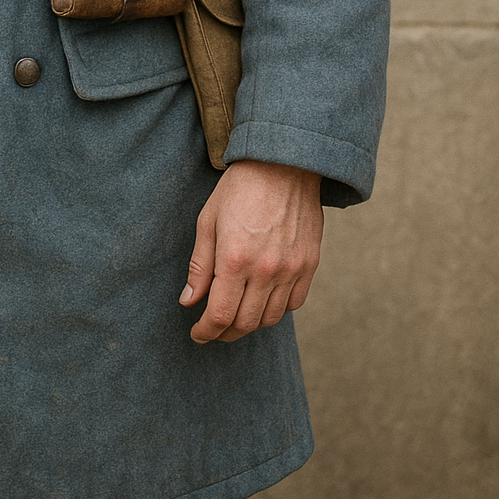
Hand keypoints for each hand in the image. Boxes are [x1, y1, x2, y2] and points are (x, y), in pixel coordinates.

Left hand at [179, 159, 322, 343]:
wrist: (284, 164)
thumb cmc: (240, 188)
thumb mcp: (208, 220)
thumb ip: (199, 266)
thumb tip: (188, 302)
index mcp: (234, 259)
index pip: (219, 315)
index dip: (205, 332)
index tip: (197, 334)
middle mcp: (265, 270)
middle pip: (244, 323)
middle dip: (224, 333)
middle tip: (213, 330)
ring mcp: (291, 269)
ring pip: (270, 318)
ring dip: (250, 324)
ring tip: (236, 317)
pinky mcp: (309, 264)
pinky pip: (294, 303)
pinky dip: (276, 310)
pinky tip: (262, 301)